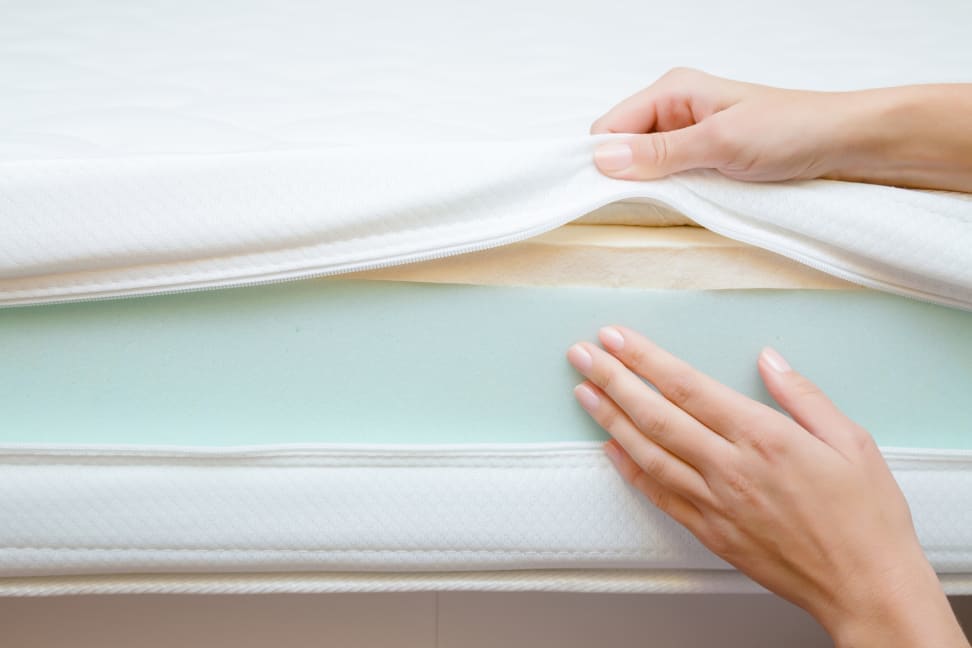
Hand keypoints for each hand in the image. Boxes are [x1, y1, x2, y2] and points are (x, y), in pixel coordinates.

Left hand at [566, 327, 968, 646]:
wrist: (865, 587)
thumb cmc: (865, 517)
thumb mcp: (851, 440)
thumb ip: (802, 396)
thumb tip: (769, 359)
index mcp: (762, 437)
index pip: (687, 386)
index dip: (645, 359)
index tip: (615, 338)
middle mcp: (729, 468)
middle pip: (655, 415)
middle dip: (612, 380)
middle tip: (581, 356)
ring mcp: (715, 503)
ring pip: (647, 454)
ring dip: (610, 420)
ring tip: (584, 393)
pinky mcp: (710, 532)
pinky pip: (659, 496)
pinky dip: (630, 470)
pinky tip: (611, 450)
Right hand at [590, 68, 971, 192]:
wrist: (846, 145)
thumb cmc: (791, 131)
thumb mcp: (719, 143)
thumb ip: (659, 153)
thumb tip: (602, 160)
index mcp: (672, 90)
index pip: (608, 128)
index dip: (601, 162)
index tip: (605, 196)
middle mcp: (675, 109)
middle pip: (621, 148)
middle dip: (625, 177)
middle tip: (648, 202)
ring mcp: (689, 135)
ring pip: (643, 167)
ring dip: (651, 189)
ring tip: (675, 201)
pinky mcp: (704, 159)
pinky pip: (667, 179)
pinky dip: (670, 194)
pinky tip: (685, 203)